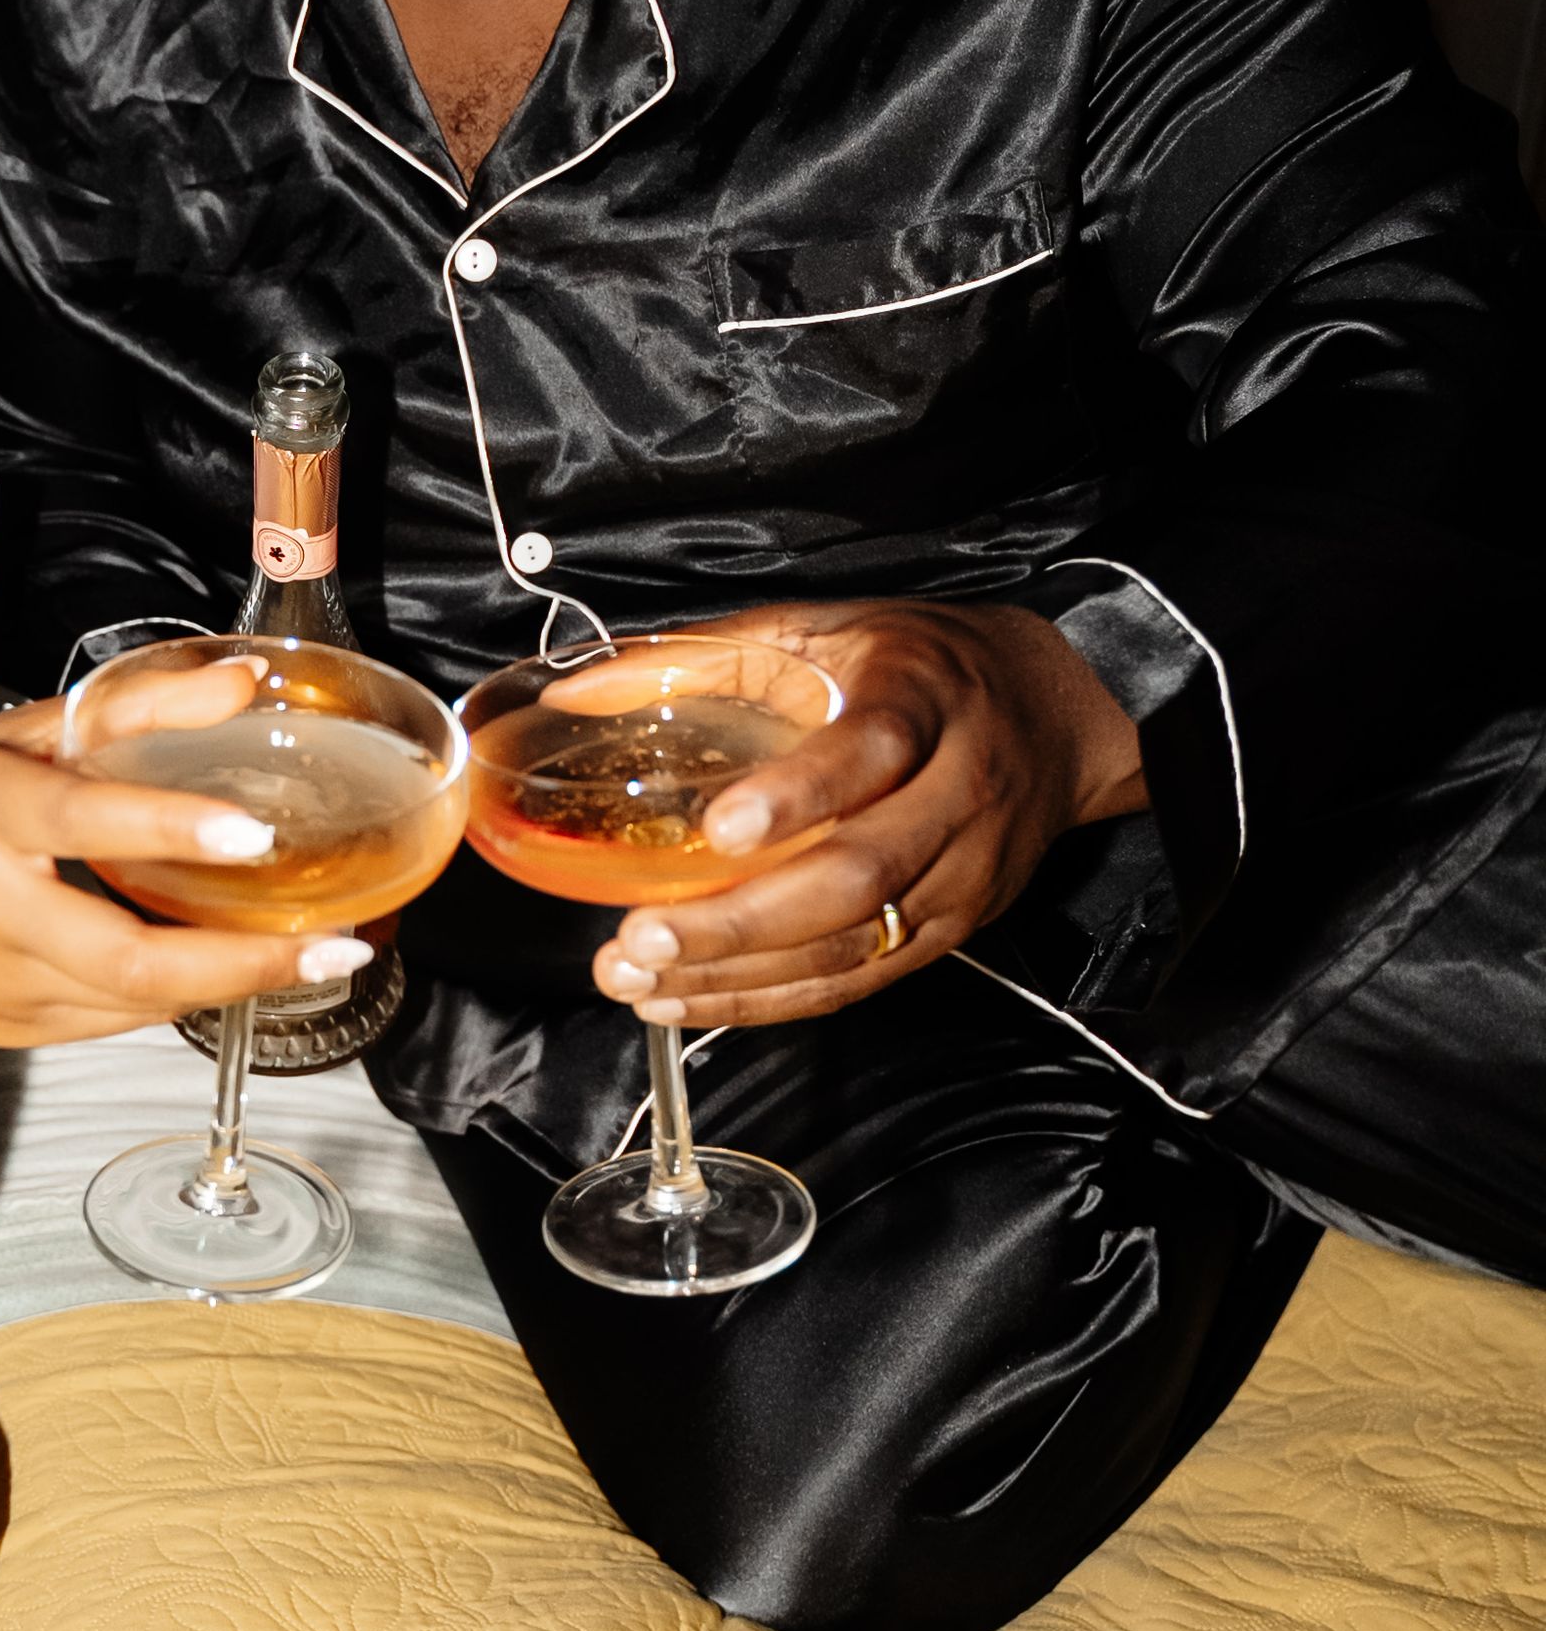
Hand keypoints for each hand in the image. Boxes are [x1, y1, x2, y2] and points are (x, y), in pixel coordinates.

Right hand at [0, 680, 373, 1044]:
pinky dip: (176, 997)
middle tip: (335, 946)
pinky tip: (225, 971)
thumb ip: (124, 713)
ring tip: (311, 956)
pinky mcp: (7, 1030)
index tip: (257, 833)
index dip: (175, 831)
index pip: (86, 822)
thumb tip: (237, 684)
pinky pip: (112, 1021)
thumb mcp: (0, 738)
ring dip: (232, 984)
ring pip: (136, 1004)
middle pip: (130, 959)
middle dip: (248, 961)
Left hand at [590, 600, 1146, 1029]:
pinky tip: (691, 999)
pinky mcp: (954, 928)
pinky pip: (859, 980)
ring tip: (640, 979)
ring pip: (855, 944)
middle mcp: (957, 791)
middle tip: (643, 937)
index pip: (871, 750)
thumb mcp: (820, 629)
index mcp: (924, 698)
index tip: (721, 828)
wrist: (1055, 713)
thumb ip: (700, 655)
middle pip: (859, 874)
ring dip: (740, 976)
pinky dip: (770, 1000)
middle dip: (742, 920)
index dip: (799, 794)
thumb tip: (575, 691)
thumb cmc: (922, 665)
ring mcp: (962, 872)